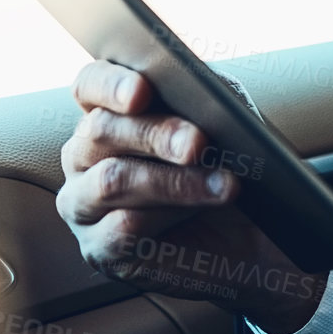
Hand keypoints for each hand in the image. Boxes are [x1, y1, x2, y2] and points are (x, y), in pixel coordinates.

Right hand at [55, 61, 326, 333]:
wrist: (248, 232)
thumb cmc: (228, 166)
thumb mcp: (226, 120)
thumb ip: (208, 96)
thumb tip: (199, 87)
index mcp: (109, 111)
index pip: (90, 86)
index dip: (111, 85)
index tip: (142, 91)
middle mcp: (84, 154)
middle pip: (101, 131)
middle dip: (155, 134)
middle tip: (197, 143)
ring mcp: (84, 203)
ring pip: (111, 181)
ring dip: (173, 181)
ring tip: (224, 184)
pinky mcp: (99, 248)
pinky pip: (121, 230)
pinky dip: (167, 218)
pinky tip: (197, 214)